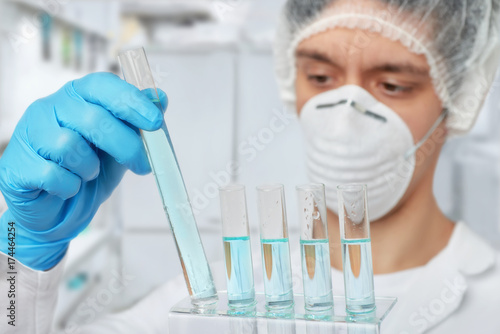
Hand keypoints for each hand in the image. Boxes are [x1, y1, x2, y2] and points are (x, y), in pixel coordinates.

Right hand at [0, 72, 167, 269]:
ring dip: (90, 168)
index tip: (155, 122)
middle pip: (93, 118)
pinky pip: (51, 174)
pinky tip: (67, 187)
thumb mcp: (120, 148)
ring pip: (69, 145)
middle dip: (126, 145)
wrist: (57, 210)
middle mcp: (50, 107)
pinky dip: (69, 186)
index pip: (102, 85)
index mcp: (78, 97)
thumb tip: (159, 97)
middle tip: (143, 165)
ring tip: (88, 174)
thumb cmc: (88, 172)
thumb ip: (137, 124)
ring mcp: (30, 134)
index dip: (131, 101)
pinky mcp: (17, 164)